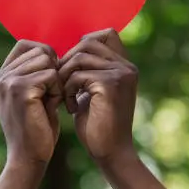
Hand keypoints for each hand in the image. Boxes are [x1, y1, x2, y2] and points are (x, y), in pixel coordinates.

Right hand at [0, 40, 62, 164]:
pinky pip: (51, 74)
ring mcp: (8, 82)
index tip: (52, 78)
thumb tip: (51, 51)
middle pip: (40, 50)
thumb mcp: (32, 96)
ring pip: (47, 60)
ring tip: (51, 101)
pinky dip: (58, 90)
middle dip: (53, 70)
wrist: (29, 158)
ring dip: (57, 80)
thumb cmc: (36, 129)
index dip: (45, 55)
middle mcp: (0, 77)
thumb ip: (34, 74)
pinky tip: (54, 107)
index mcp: (0, 76)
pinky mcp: (20, 90)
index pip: (25, 44)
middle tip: (52, 95)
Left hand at [58, 29, 137, 160]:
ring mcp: (121, 74)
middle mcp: (126, 66)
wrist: (110, 154)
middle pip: (87, 42)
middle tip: (61, 84)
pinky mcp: (110, 85)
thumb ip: (87, 70)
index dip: (82, 45)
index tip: (70, 69)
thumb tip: (67, 52)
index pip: (104, 34)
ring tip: (64, 97)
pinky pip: (77, 75)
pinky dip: (67, 90)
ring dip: (64, 76)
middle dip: (67, 61)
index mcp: (124, 66)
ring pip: (79, 57)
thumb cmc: (97, 124)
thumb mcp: (91, 91)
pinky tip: (70, 107)